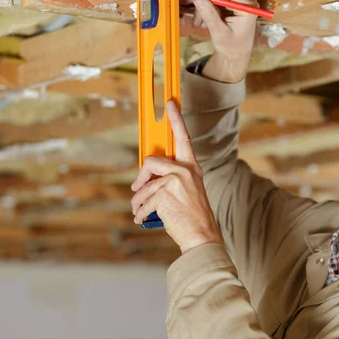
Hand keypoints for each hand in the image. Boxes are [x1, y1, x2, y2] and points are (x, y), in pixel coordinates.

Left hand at [131, 100, 222, 253]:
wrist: (201, 235)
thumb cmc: (193, 215)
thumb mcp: (186, 190)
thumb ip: (170, 178)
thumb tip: (147, 178)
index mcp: (192, 167)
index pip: (183, 138)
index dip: (176, 119)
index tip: (170, 103)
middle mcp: (185, 170)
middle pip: (150, 161)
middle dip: (140, 178)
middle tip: (137, 190)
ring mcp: (175, 181)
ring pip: (144, 186)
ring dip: (138, 202)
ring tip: (141, 212)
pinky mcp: (164, 194)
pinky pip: (143, 201)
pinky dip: (140, 213)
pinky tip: (143, 219)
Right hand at [183, 0, 257, 82]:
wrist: (237, 55)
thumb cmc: (232, 48)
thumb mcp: (219, 34)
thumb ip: (210, 16)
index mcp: (248, 8)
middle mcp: (247, 1)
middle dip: (205, 2)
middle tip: (193, 11)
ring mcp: (241, 1)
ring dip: (205, 8)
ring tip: (199, 24)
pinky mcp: (234, 3)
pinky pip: (217, 1)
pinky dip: (208, 10)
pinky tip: (204, 22)